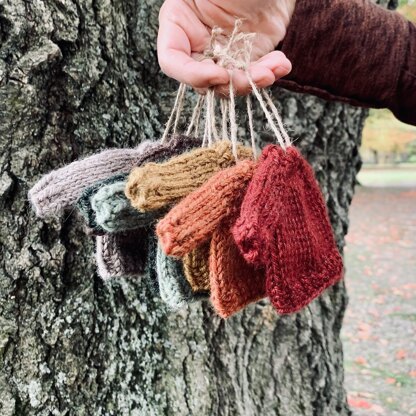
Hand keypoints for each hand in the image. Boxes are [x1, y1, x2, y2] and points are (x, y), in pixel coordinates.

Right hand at [157, 0, 295, 95]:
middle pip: (202, 80)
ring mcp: (221, 54)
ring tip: (274, 69)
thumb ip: (199, 11)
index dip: (192, 75)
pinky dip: (267, 75)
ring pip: (227, 85)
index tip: (220, 74)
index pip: (172, 61)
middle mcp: (196, 43)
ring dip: (252, 82)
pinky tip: (281, 64)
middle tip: (255, 75)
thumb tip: (203, 49)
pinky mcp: (244, 59)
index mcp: (179, 23)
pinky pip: (250, 78)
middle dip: (230, 83)